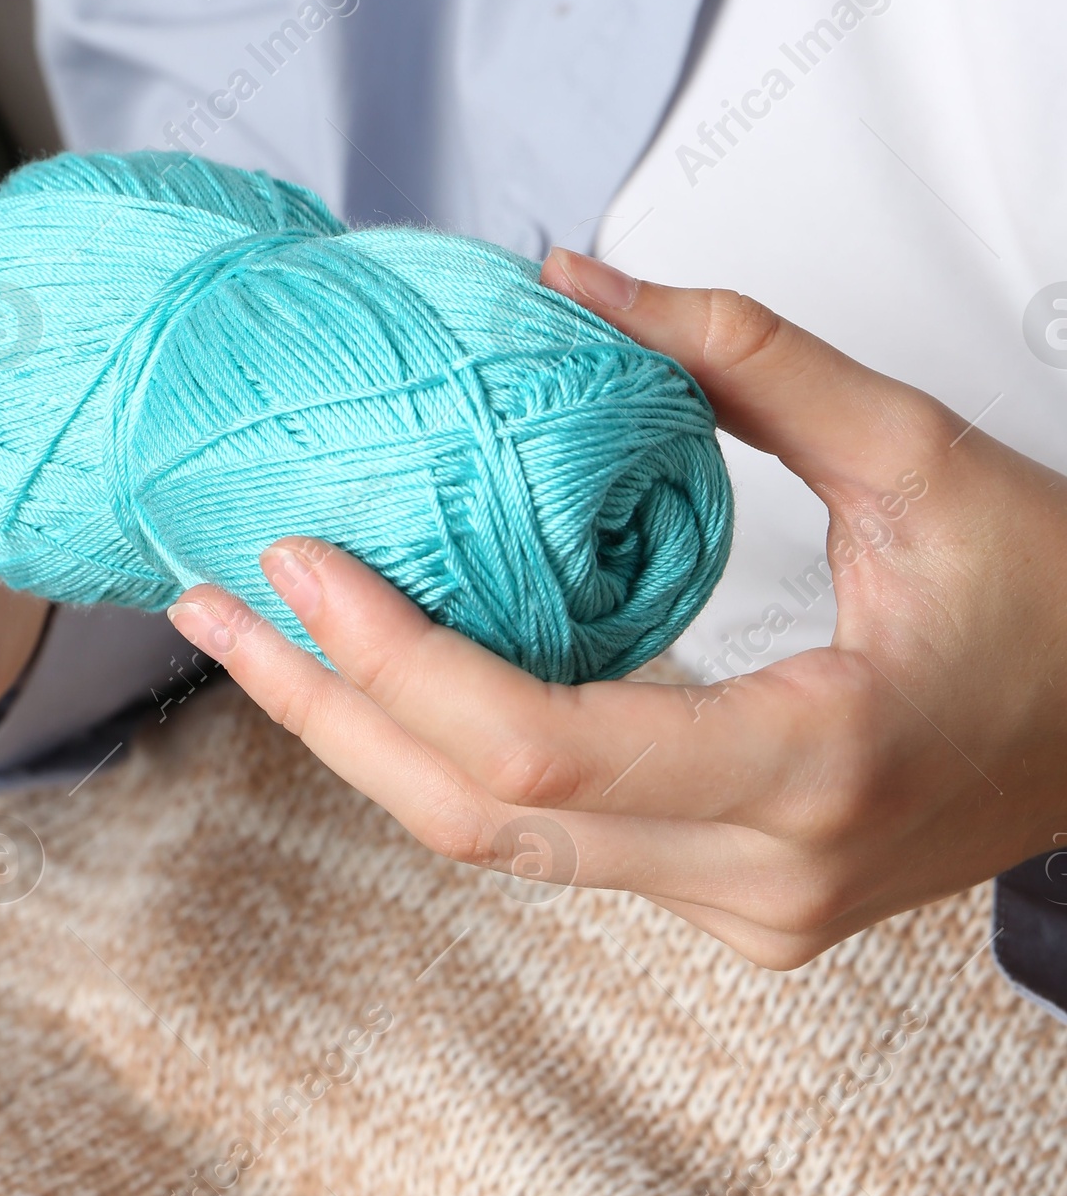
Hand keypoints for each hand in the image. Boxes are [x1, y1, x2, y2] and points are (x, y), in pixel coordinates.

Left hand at [167, 251, 1066, 967]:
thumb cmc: (1066, 602)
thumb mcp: (918, 449)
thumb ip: (741, 355)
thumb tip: (569, 281)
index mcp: (813, 766)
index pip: (537, 750)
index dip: (393, 661)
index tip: (297, 559)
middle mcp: (759, 875)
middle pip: (475, 820)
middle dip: (324, 708)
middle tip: (214, 598)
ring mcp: (741, 913)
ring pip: (494, 848)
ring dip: (367, 737)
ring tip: (258, 633)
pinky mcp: (727, 907)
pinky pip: (550, 841)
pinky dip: (452, 754)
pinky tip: (383, 674)